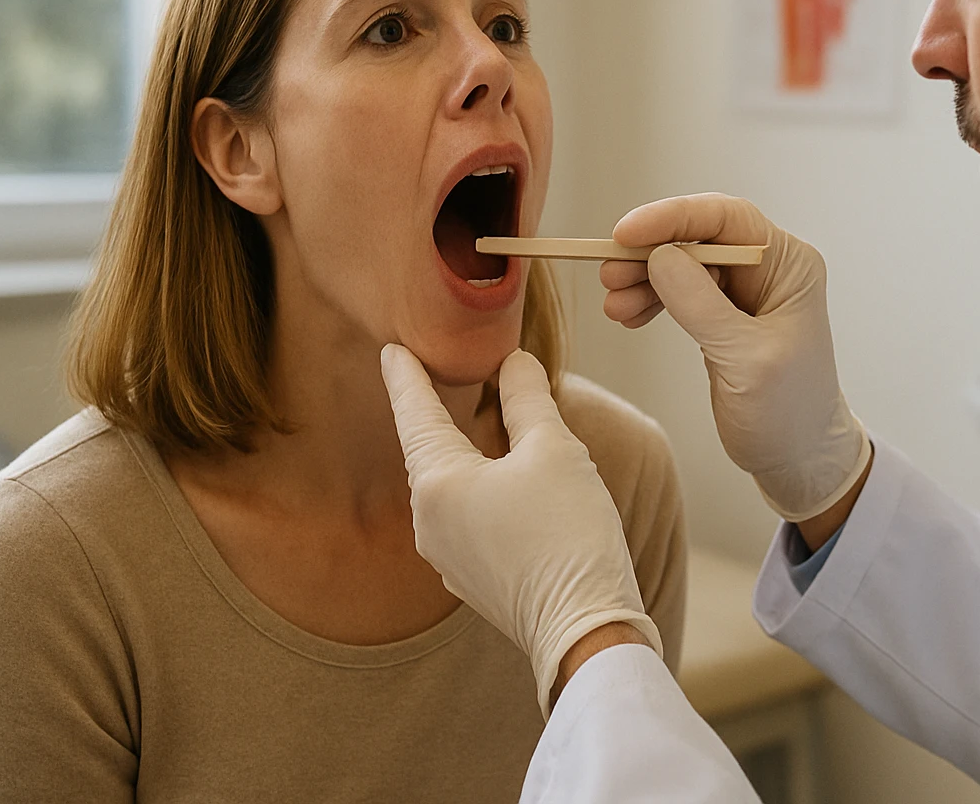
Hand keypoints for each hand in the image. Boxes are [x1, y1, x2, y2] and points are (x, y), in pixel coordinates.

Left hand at [379, 345, 661, 717]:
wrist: (587, 629)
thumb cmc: (568, 532)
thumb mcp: (553, 449)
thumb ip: (526, 399)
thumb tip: (513, 362)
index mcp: (437, 484)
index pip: (415, 414)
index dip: (406, 377)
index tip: (392, 350)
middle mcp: (429, 523)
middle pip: (431, 452)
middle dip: (436, 414)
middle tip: (432, 374)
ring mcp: (447, 558)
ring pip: (450, 489)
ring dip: (464, 455)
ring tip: (477, 425)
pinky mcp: (473, 580)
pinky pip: (466, 520)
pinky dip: (479, 491)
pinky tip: (505, 485)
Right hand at [600, 193, 870, 522]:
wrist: (800, 460)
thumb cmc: (790, 413)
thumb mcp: (745, 360)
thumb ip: (702, 306)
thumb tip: (659, 256)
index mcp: (790, 265)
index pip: (726, 219)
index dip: (672, 218)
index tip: (625, 232)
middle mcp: (769, 269)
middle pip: (698, 238)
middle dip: (650, 252)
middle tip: (608, 275)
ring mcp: (745, 292)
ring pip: (683, 265)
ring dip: (644, 279)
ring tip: (613, 305)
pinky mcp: (723, 317)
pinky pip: (680, 293)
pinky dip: (651, 300)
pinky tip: (627, 315)